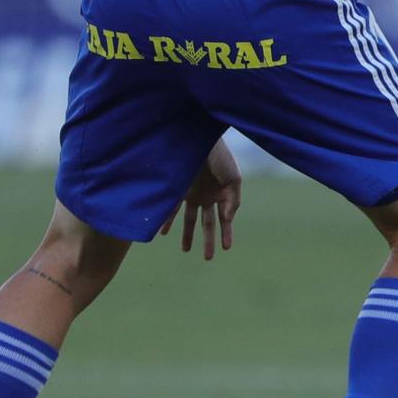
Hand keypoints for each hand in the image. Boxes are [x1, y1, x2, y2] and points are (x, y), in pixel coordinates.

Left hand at [160, 138, 239, 259]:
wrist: (200, 139)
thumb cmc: (220, 158)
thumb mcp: (234, 179)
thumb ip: (232, 201)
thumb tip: (227, 220)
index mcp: (221, 194)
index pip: (224, 220)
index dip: (226, 234)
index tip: (226, 249)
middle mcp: (206, 196)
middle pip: (207, 223)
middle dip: (207, 241)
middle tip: (208, 258)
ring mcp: (191, 193)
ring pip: (189, 219)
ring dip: (187, 235)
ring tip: (186, 250)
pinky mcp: (176, 190)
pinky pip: (170, 209)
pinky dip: (167, 221)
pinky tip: (163, 233)